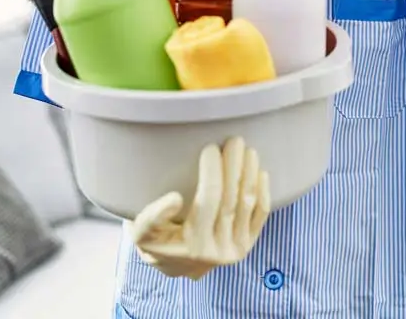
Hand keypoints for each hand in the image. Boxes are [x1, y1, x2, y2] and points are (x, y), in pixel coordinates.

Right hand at [126, 137, 270, 279]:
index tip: (210, 148)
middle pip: (231, 199)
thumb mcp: (142, 231)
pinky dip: (263, 191)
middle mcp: (218, 250)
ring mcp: (235, 249)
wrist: (174, 264)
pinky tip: (260, 171)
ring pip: (248, 204)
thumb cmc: (156, 241)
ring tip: (247, 150)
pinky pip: (261, 215)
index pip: (208, 201)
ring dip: (250, 173)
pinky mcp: (248, 245)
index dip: (212, 172)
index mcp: (193, 245)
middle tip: (234, 141)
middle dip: (234, 166)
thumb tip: (175, 199)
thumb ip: (153, 217)